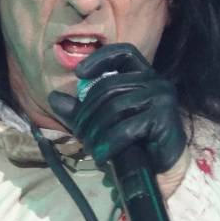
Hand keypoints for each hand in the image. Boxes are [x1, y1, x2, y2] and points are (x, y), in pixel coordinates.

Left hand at [48, 44, 188, 189]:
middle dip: (87, 112)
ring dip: (96, 131)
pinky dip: (110, 143)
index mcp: (142, 74)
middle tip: (79, 134)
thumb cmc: (133, 140)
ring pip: (115, 107)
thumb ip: (80, 109)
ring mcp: (162, 98)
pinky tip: (102, 156)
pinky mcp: (165, 119)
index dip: (100, 58)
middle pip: (109, 86)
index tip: (79, 73)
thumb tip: (54, 98)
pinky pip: (127, 128)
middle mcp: (155, 81)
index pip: (123, 52)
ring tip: (91, 149)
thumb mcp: (101, 122)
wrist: (161, 168)